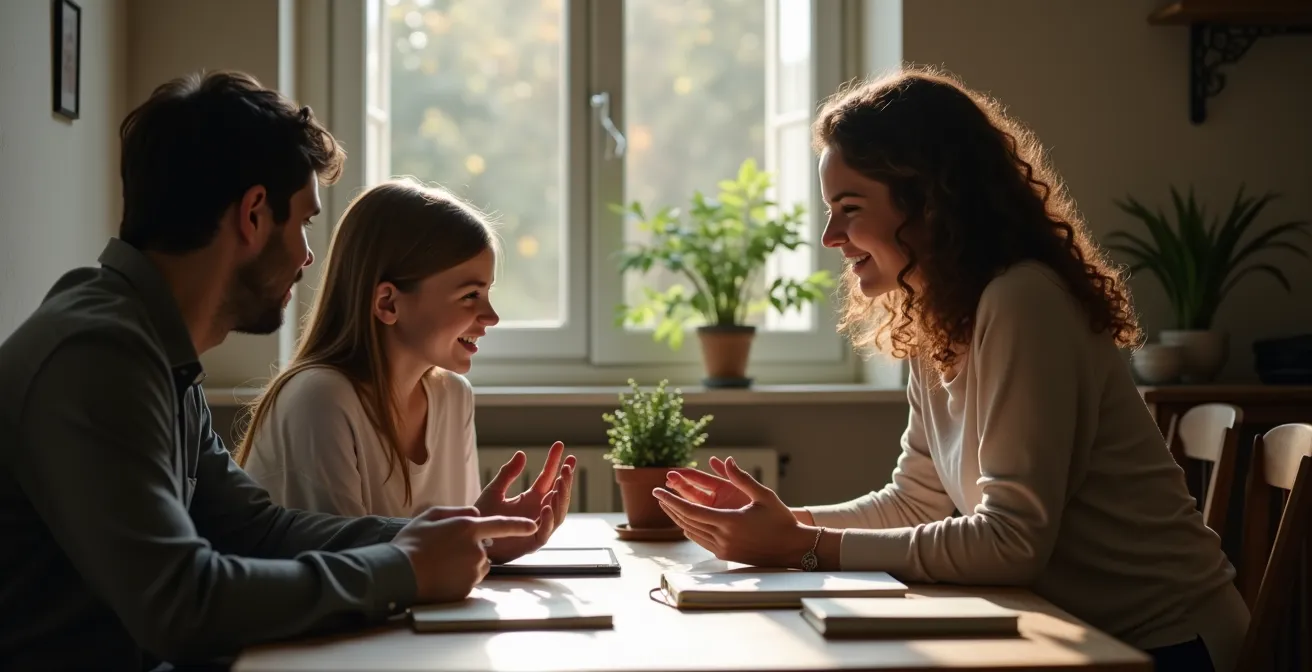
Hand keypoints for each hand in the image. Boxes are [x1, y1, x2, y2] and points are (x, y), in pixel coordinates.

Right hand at [392, 509, 537, 603]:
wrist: (399, 574)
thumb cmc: (411, 543)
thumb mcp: (431, 516)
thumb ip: (458, 511)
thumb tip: (475, 513)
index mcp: (468, 528)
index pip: (502, 525)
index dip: (519, 525)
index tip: (533, 526)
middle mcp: (476, 550)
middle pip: (484, 548)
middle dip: (471, 548)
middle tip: (443, 551)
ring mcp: (473, 571)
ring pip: (478, 565)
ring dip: (466, 564)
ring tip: (441, 564)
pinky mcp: (468, 588)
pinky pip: (469, 581)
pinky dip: (459, 578)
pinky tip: (441, 576)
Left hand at [474, 441, 575, 562]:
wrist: (472, 541)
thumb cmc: (483, 518)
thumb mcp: (494, 491)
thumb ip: (508, 474)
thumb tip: (522, 453)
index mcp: (531, 498)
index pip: (548, 477)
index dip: (554, 462)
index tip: (560, 446)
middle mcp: (538, 511)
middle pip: (558, 494)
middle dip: (565, 480)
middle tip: (567, 465)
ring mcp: (538, 527)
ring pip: (558, 512)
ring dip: (561, 498)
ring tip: (561, 481)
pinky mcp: (532, 542)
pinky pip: (546, 532)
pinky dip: (548, 520)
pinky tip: (546, 506)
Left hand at [653, 456, 814, 567]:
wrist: (794, 549)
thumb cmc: (781, 520)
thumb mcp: (763, 495)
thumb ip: (741, 478)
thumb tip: (726, 460)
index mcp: (729, 523)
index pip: (690, 511)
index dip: (671, 501)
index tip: (657, 491)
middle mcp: (722, 539)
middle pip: (686, 522)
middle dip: (670, 507)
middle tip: (657, 494)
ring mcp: (723, 550)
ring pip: (692, 532)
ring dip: (678, 518)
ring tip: (668, 505)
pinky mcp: (726, 556)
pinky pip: (701, 540)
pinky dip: (691, 528)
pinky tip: (686, 520)